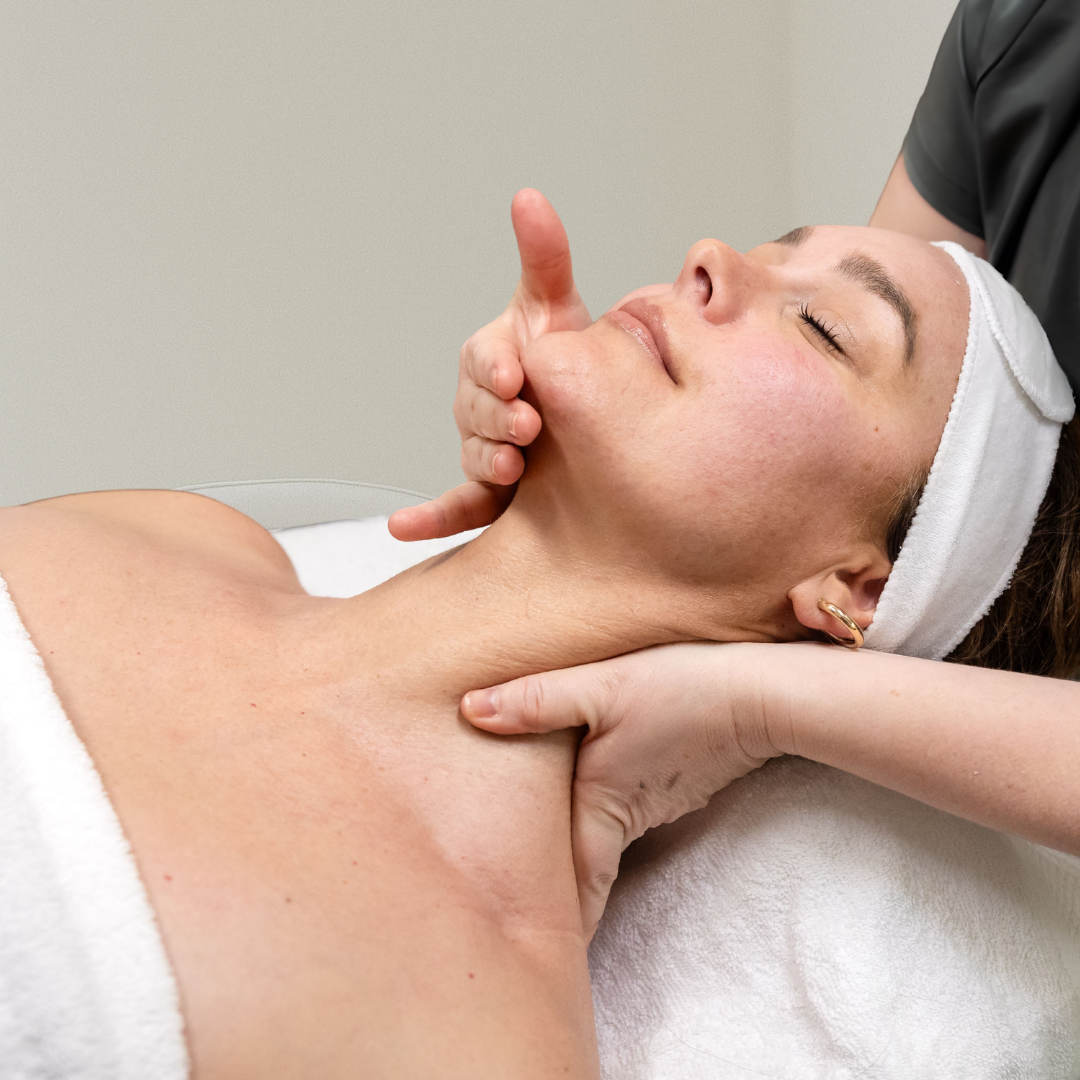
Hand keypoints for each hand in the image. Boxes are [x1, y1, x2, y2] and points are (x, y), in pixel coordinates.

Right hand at [389, 189, 590, 540]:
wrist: (599, 417)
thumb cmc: (570, 358)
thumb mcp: (558, 309)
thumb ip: (544, 259)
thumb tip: (528, 196)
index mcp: (491, 358)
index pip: (483, 359)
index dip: (495, 366)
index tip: (513, 372)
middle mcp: (480, 404)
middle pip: (475, 410)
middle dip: (498, 416)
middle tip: (526, 423)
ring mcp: (485, 448)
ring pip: (474, 456)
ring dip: (485, 461)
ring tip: (511, 468)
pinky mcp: (493, 492)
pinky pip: (456, 507)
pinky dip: (428, 519)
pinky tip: (401, 528)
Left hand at [460, 643, 781, 936]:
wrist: (764, 692)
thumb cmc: (680, 690)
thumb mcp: (600, 687)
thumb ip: (534, 700)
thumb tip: (469, 710)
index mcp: (602, 806)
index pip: (572, 888)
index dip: (547, 924)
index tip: (520, 960)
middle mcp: (628, 815)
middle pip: (583, 869)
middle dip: (552, 896)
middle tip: (512, 921)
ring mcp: (656, 801)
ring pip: (603, 839)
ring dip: (574, 857)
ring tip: (536, 872)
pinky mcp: (672, 782)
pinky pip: (626, 811)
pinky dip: (601, 822)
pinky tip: (588, 803)